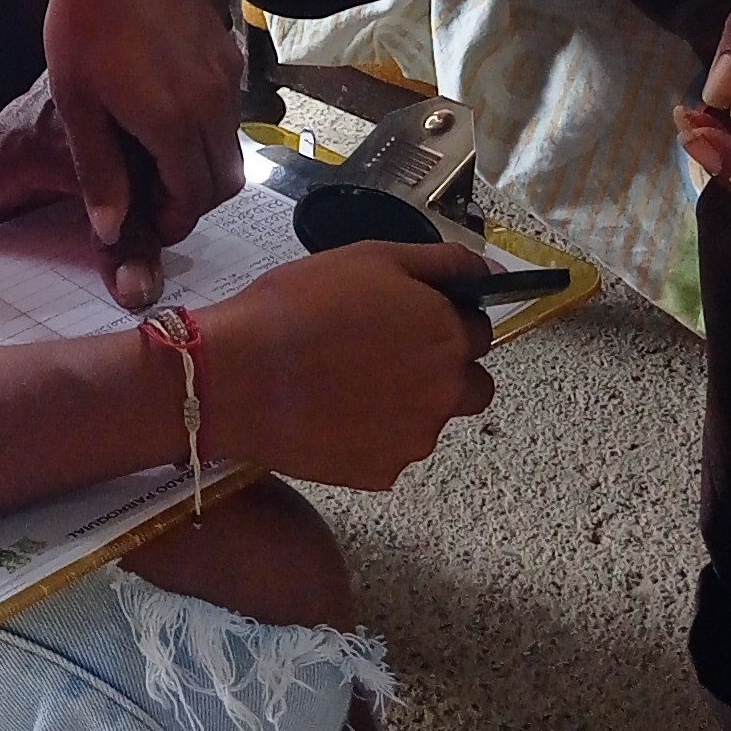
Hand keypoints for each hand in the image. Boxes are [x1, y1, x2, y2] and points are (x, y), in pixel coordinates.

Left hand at [40, 0, 246, 300]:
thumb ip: (100, 172)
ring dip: (202, 167)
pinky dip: (209, 133)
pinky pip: (231, 114)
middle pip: (223, 182)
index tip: (144, 224)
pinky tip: (167, 116)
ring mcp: (227, 77)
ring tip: (154, 159)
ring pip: (231, 148)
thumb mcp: (77, 103)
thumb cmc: (84, 22)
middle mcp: (213, 105)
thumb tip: (110, 230)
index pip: (192, 200)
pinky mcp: (229, 53)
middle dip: (191, 202)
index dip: (170, 222)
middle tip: (151, 200)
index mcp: (174, 123)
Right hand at [202, 240, 494, 488]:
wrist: (237, 374)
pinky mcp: (383, 473)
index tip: (405, 318)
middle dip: (442, 369)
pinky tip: (331, 413)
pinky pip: (392, 451)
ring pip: (428, 418)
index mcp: (448, 335)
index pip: (479, 330)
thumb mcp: (373, 257)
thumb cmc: (299, 304)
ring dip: (406, 403)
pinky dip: (371, 435)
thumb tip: (493, 272)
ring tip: (346, 383)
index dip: (443, 319)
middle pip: (470, 384)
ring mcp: (416, 438)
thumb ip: (445, 263)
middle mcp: (447, 391)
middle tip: (383, 354)